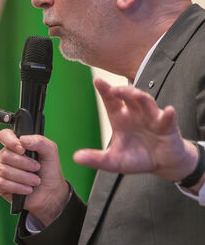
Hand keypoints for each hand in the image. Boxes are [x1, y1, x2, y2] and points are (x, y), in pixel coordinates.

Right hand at [0, 128, 69, 225]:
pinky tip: (28, 189)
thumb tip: (22, 140)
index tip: (22, 149)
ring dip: (24, 177)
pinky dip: (18, 187)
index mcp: (17, 145)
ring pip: (5, 170)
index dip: (10, 141)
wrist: (50, 192)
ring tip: (35, 181)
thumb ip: (40, 141)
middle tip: (37, 168)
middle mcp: (6, 156)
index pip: (4, 135)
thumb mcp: (50, 152)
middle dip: (24, 163)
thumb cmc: (48, 170)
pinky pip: (2, 183)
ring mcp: (1, 170)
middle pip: (5, 155)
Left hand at [74, 78, 198, 181]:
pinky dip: (168, 115)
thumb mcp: (113, 161)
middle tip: (114, 89)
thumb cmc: (137, 158)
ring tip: (135, 95)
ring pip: (147, 103)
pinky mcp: (167, 127)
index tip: (97, 81)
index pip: (111, 101)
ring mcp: (152, 119)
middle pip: (129, 97)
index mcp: (120, 119)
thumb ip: (96, 159)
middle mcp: (135, 114)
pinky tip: (168, 111)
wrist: (161, 164)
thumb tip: (75, 158)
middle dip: (122, 91)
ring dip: (141, 98)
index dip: (105, 91)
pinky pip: (168, 119)